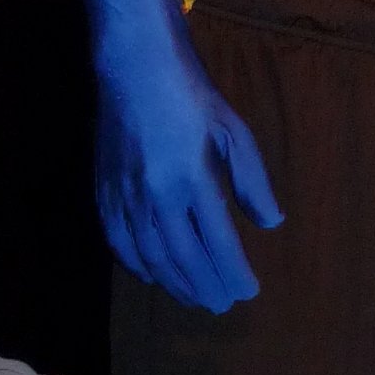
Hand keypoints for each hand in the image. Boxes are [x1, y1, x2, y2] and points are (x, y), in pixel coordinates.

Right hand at [95, 58, 282, 316]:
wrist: (134, 68)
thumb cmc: (192, 96)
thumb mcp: (234, 131)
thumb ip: (252, 181)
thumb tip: (270, 223)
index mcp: (194, 178)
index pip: (218, 241)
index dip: (234, 271)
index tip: (248, 291)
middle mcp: (157, 194)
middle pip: (184, 256)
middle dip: (205, 286)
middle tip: (222, 305)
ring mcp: (126, 195)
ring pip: (151, 255)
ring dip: (174, 282)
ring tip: (195, 298)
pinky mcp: (104, 190)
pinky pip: (118, 240)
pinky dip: (135, 264)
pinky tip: (151, 276)